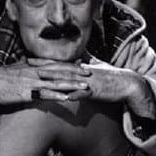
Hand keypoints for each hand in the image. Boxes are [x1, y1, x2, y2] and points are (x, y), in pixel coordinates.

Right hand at [0, 59, 90, 104]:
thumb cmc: (0, 77)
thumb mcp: (15, 67)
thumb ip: (26, 65)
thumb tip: (30, 60)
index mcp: (32, 66)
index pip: (55, 63)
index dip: (69, 64)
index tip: (82, 65)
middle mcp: (34, 72)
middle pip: (59, 71)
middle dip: (75, 72)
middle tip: (89, 74)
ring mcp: (31, 82)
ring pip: (55, 82)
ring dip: (71, 84)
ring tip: (84, 86)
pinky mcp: (26, 93)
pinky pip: (43, 95)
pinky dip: (55, 96)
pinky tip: (66, 98)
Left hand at [34, 59, 155, 118]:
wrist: (127, 84)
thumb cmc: (112, 77)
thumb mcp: (97, 67)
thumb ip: (86, 63)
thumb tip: (78, 60)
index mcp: (80, 67)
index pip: (59, 63)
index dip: (44, 61)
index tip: (30, 59)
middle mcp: (82, 72)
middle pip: (60, 68)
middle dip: (43, 66)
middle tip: (28, 64)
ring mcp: (88, 81)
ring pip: (68, 79)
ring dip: (54, 78)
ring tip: (41, 77)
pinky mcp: (96, 91)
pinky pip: (83, 93)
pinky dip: (74, 95)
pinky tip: (64, 97)